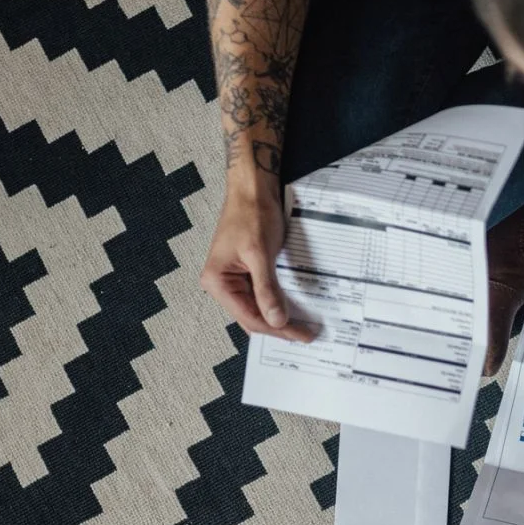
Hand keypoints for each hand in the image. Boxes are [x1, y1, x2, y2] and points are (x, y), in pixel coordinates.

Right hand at [200, 180, 315, 341]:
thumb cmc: (252, 214)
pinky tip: (292, 309)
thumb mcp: (260, 254)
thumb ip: (267, 290)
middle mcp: (220, 284)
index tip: (301, 335)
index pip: (249, 317)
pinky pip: (260, 294)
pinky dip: (276, 302)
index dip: (276, 329)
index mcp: (217, 281)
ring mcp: (232, 279)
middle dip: (278, 327)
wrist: (252, 189)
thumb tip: (276, 320)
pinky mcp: (245, 272)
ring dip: (278, 317)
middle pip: (252, 316)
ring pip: (257, 308)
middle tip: (306, 335)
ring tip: (302, 327)